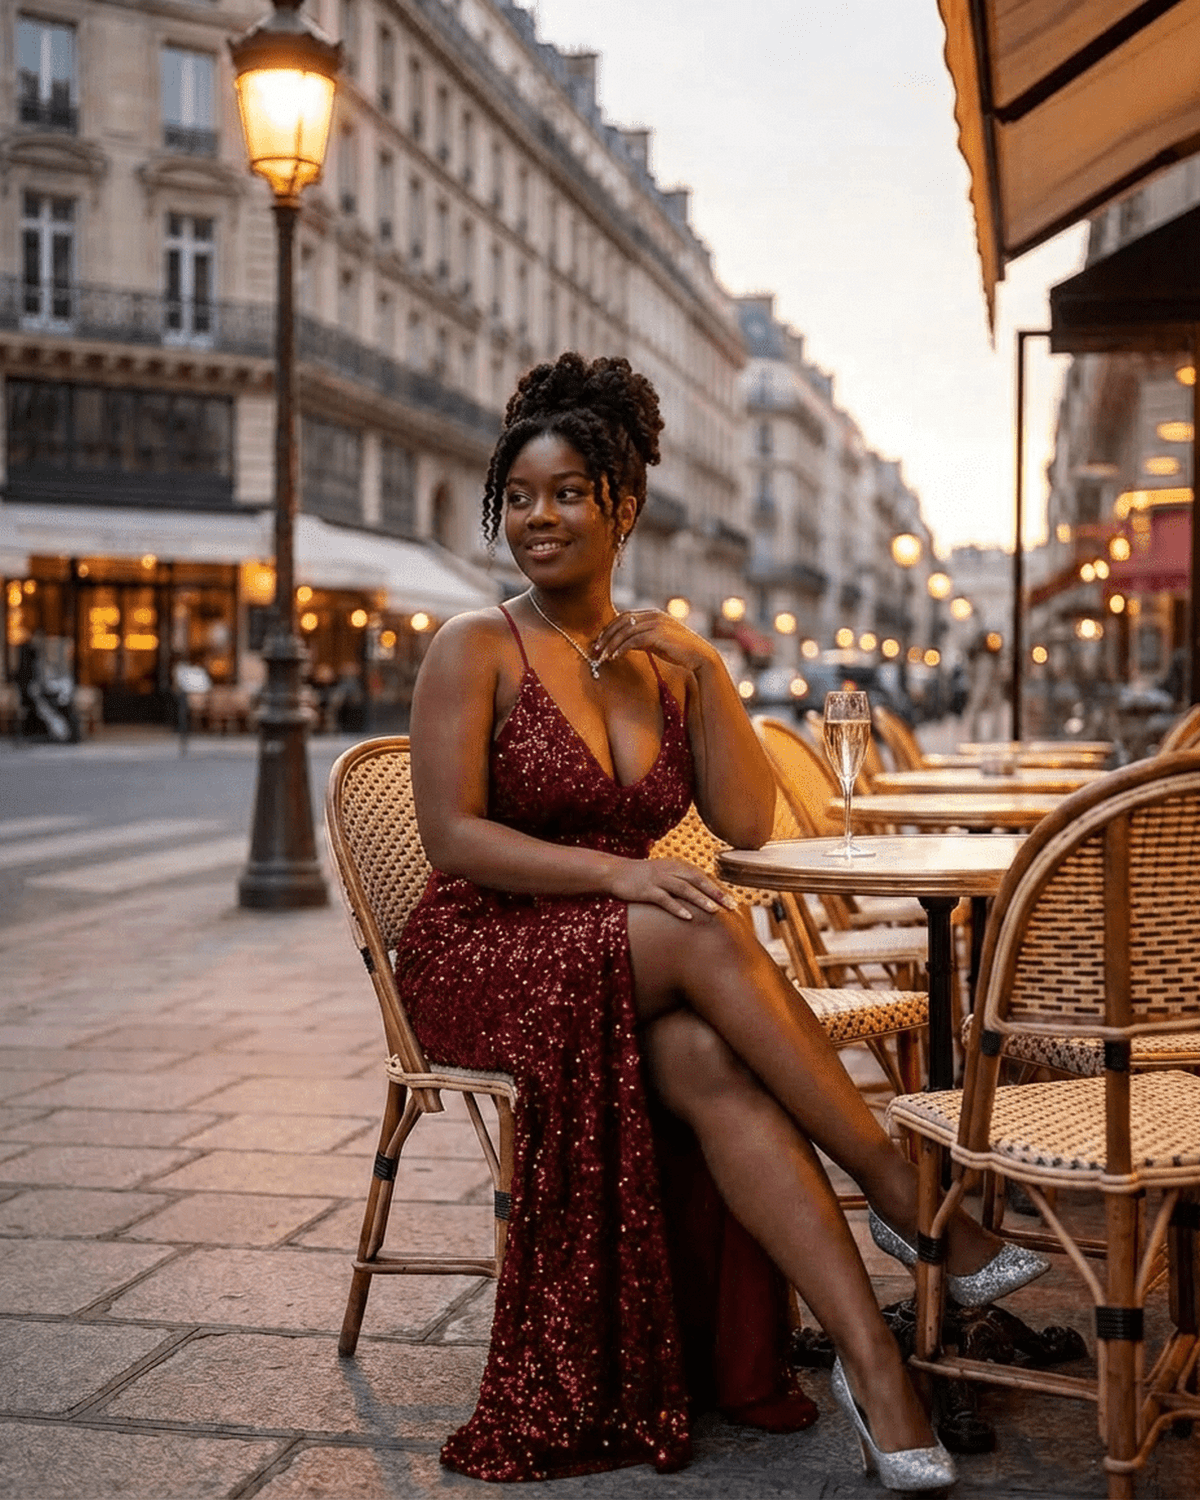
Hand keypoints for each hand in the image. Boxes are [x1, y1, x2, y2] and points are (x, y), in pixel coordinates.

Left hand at [593, 608, 713, 673]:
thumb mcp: (656, 643)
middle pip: (621, 621)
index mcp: (653, 614)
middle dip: (606, 636)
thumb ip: (641, 639)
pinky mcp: (658, 634)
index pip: (624, 617)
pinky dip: (620, 649)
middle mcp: (654, 615)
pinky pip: (633, 640)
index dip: (609, 629)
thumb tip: (622, 644)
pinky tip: (614, 657)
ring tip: (602, 657)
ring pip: (625, 631)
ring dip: (611, 644)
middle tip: (595, 650)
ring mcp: (656, 623)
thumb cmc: (679, 652)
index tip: (599, 642)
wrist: (700, 657)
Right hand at [608, 855, 738, 920]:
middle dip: (716, 893)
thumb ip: (680, 881)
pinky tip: (687, 917)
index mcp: (676, 865)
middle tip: (731, 906)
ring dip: (700, 899)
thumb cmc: (641, 876)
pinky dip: (677, 907)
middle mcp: (670, 870)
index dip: (718, 888)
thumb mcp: (664, 874)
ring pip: (684, 888)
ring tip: (714, 910)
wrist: (615, 872)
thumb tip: (700, 895)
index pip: (702, 876)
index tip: (733, 900)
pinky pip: (664, 899)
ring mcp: (658, 879)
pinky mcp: (646, 889)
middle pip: (698, 880)